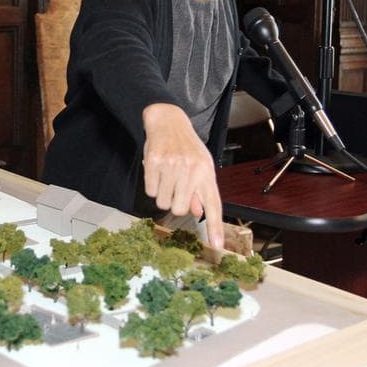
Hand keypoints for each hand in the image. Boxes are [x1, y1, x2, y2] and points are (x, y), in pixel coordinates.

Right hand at [142, 103, 224, 250]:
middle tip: (175, 187)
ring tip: (166, 176)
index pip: (213, 204)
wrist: (168, 120)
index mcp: (206, 172)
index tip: (216, 245)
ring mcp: (171, 166)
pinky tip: (157, 171)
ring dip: (163, 194)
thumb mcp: (200, 166)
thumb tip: (197, 212)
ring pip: (163, 202)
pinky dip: (152, 185)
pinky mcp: (153, 162)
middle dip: (175, 203)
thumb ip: (200, 191)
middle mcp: (191, 169)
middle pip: (179, 209)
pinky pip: (150, 191)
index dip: (215, 226)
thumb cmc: (186, 147)